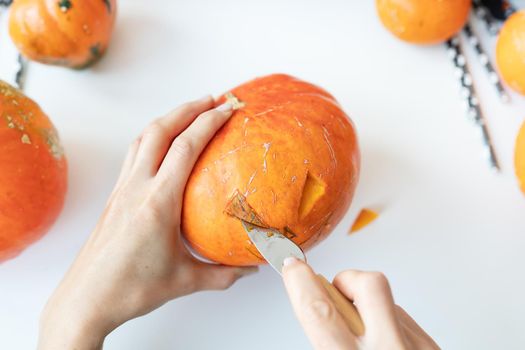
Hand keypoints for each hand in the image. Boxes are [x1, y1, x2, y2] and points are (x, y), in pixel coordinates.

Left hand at [38, 96, 257, 349]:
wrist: (85, 300)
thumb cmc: (130, 290)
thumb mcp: (185, 281)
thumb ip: (223, 274)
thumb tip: (250, 268)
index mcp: (158, 202)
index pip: (186, 148)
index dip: (209, 121)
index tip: (228, 108)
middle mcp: (137, 188)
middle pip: (161, 130)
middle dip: (189, 108)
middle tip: (214, 99)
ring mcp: (122, 189)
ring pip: (143, 138)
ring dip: (168, 118)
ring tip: (189, 112)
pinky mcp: (114, 196)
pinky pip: (134, 154)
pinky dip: (152, 137)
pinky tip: (162, 144)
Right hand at [282, 258, 438, 349]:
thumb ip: (328, 342)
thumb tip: (320, 313)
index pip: (319, 311)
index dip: (300, 282)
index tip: (292, 266)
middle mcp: (390, 349)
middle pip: (366, 285)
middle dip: (344, 279)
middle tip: (332, 288)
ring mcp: (418, 347)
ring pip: (387, 300)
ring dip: (368, 306)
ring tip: (365, 334)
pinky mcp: (434, 347)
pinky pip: (404, 318)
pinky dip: (389, 322)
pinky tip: (386, 343)